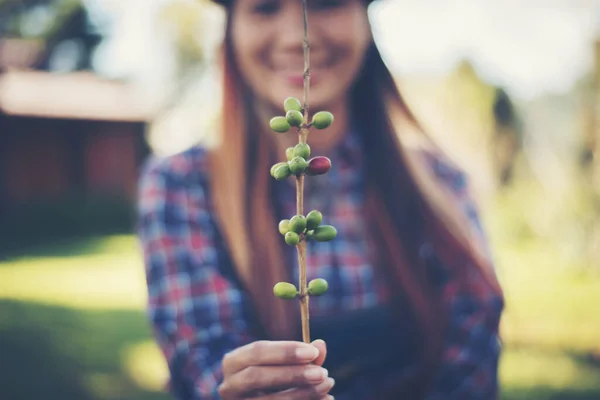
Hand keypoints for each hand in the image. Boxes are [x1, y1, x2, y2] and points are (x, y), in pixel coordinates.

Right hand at [218, 339, 333, 398]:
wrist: (256, 398)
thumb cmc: (272, 376)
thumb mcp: (282, 362)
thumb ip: (302, 355)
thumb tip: (320, 345)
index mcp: (234, 362)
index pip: (257, 352)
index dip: (285, 351)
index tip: (313, 353)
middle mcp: (229, 386)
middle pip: (257, 377)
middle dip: (292, 374)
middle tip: (321, 373)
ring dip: (303, 394)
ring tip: (327, 384)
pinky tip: (326, 399)